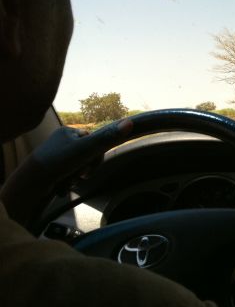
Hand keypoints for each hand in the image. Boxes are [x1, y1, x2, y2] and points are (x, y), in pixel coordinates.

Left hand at [0, 120, 132, 225]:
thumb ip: (107, 138)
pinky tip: (65, 184)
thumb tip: (130, 122)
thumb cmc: (58, 162)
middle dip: (88, 166)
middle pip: (88, 153)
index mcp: (69, 131)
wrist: (32, 183)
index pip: (94, 139)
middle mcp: (62, 140)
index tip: (92, 162)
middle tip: (82, 174)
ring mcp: (56, 154)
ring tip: (72, 180)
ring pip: (79, 164)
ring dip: (79, 174)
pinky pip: (69, 172)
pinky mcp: (51, 168)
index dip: (97, 153)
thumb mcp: (86, 149)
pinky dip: (70, 179)